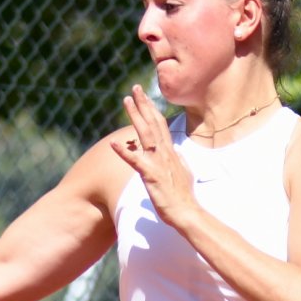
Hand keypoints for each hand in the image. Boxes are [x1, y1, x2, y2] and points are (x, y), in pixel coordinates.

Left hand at [110, 84, 197, 228]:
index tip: (145, 97)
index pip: (161, 125)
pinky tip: (113, 143)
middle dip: (144, 104)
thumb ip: (179, 160)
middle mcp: (165, 152)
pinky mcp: (151, 175)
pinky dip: (123, 152)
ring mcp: (158, 162)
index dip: (152, 109)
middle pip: (153, 123)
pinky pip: (135, 161)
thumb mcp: (184, 172)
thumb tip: (177, 152)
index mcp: (170, 152)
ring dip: (135, 116)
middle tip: (135, 88)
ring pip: (145, 134)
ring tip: (126, 101)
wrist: (186, 212)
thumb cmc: (183, 196)